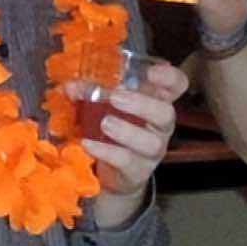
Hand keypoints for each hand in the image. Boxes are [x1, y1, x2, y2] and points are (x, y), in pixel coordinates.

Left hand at [72, 60, 186, 224]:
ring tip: (104, 123)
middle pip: (166, 113)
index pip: (176, 85)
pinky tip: (89, 144)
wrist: (108, 174)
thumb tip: (70, 86)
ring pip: (151, 142)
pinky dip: (107, 152)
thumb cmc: (110, 131)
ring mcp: (151, 151)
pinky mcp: (137, 171)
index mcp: (156, 102)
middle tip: (115, 97)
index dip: (168, 77)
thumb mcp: (102, 108)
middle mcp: (160, 127)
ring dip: (127, 131)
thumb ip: (90, 93)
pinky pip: (128, 162)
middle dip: (142, 104)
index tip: (150, 72)